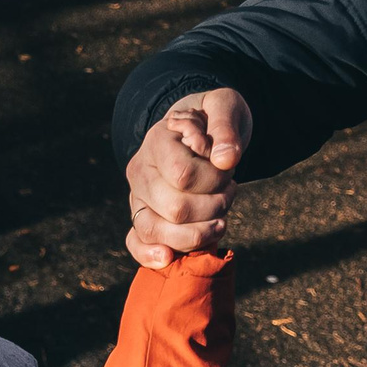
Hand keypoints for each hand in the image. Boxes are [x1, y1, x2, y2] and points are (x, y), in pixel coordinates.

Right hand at [125, 89, 252, 267]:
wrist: (198, 130)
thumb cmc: (212, 118)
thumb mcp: (224, 107)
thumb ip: (225, 126)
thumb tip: (226, 159)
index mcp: (157, 141)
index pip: (184, 176)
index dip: (214, 180)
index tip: (229, 169)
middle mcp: (140, 171)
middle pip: (175, 209)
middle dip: (213, 208)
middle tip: (229, 193)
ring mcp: (137, 196)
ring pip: (155, 230)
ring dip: (197, 234)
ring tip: (219, 220)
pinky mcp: (141, 215)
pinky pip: (136, 242)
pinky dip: (150, 255)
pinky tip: (168, 258)